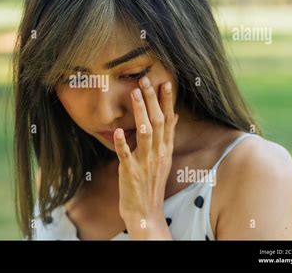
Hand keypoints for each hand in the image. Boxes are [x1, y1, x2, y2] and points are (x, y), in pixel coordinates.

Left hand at [113, 76, 178, 238]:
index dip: (166, 101)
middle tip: (144, 80)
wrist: (146, 211)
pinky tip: (118, 131)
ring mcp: (145, 163)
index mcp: (165, 149)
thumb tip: (173, 116)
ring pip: (145, 134)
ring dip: (140, 113)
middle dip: (152, 100)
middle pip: (157, 122)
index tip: (164, 82)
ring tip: (134, 95)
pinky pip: (127, 156)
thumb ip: (165, 137)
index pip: (168, 120)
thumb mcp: (163, 158)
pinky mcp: (131, 172)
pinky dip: (123, 143)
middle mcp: (158, 153)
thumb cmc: (151, 183)